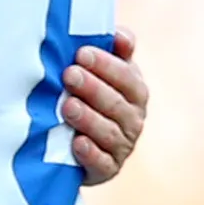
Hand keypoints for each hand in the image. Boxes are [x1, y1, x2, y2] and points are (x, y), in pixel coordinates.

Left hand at [61, 27, 147, 181]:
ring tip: (68, 106)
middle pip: (116, 104)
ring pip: (108, 133)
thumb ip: (114, 52)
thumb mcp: (103, 71)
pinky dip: (90, 154)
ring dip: (88, 119)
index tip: (81, 54)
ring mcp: (122, 146)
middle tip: (69, 75)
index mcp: (135, 92)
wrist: (73, 142)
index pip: (127, 77)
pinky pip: (102, 163)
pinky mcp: (107, 169)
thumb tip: (119, 36)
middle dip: (93, 88)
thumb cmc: (90, 95)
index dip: (106, 65)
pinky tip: (76, 143)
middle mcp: (133, 120)